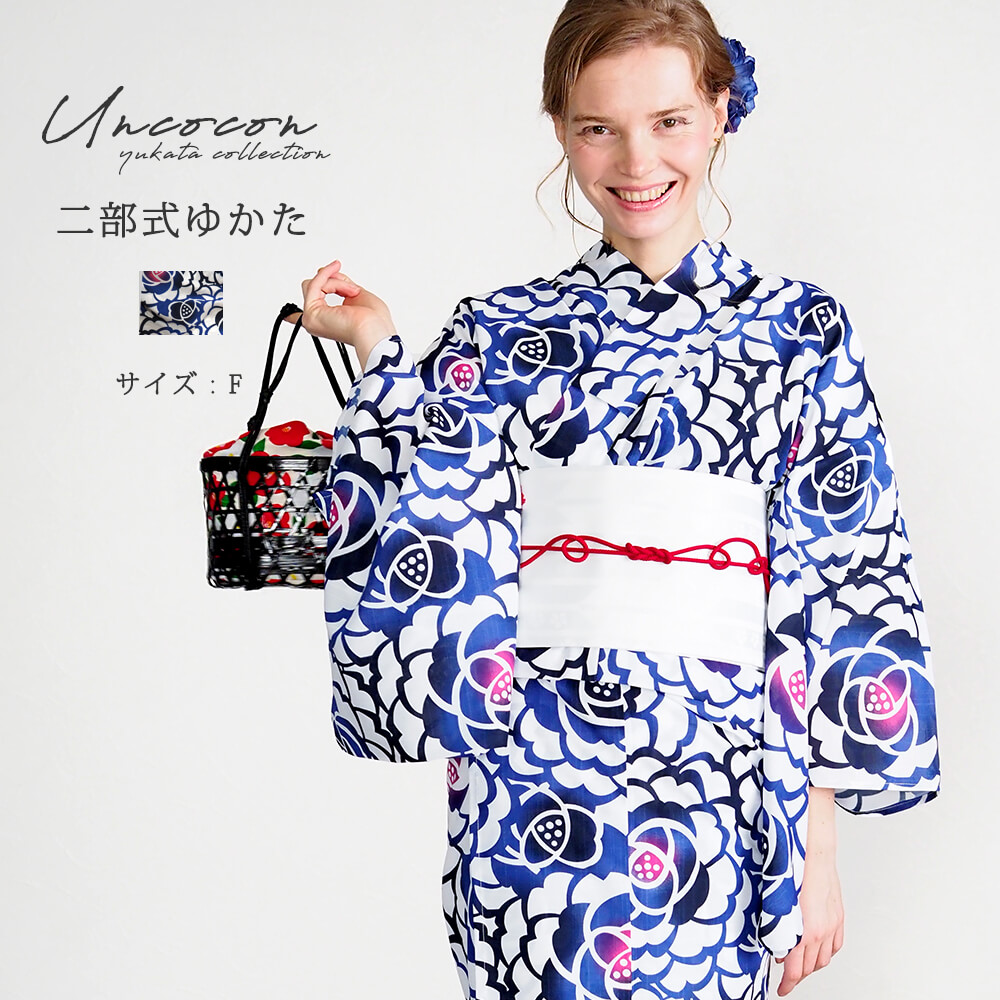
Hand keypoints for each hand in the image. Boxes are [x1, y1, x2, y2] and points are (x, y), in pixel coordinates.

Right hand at [295, 261, 396, 369]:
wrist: (375, 331)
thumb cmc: (374, 321)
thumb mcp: (356, 294)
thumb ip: (340, 283)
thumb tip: (325, 272)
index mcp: (329, 321)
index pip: (304, 319)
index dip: (294, 314)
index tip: (290, 311)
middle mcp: (318, 321)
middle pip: (315, 288)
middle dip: (335, 281)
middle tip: (352, 290)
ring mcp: (313, 317)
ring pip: (316, 284)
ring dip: (338, 282)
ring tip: (353, 292)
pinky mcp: (312, 311)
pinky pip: (315, 284)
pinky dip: (328, 275)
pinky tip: (336, 269)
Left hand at [774, 786, 843, 995]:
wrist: (814, 846)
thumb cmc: (792, 867)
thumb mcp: (776, 900)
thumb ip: (775, 925)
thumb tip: (774, 944)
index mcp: (805, 929)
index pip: (795, 968)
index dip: (787, 983)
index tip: (780, 989)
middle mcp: (822, 930)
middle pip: (810, 968)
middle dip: (796, 976)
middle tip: (785, 979)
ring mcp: (832, 923)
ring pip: (824, 959)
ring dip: (811, 966)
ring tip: (798, 966)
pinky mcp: (838, 915)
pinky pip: (835, 945)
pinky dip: (825, 953)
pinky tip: (817, 951)